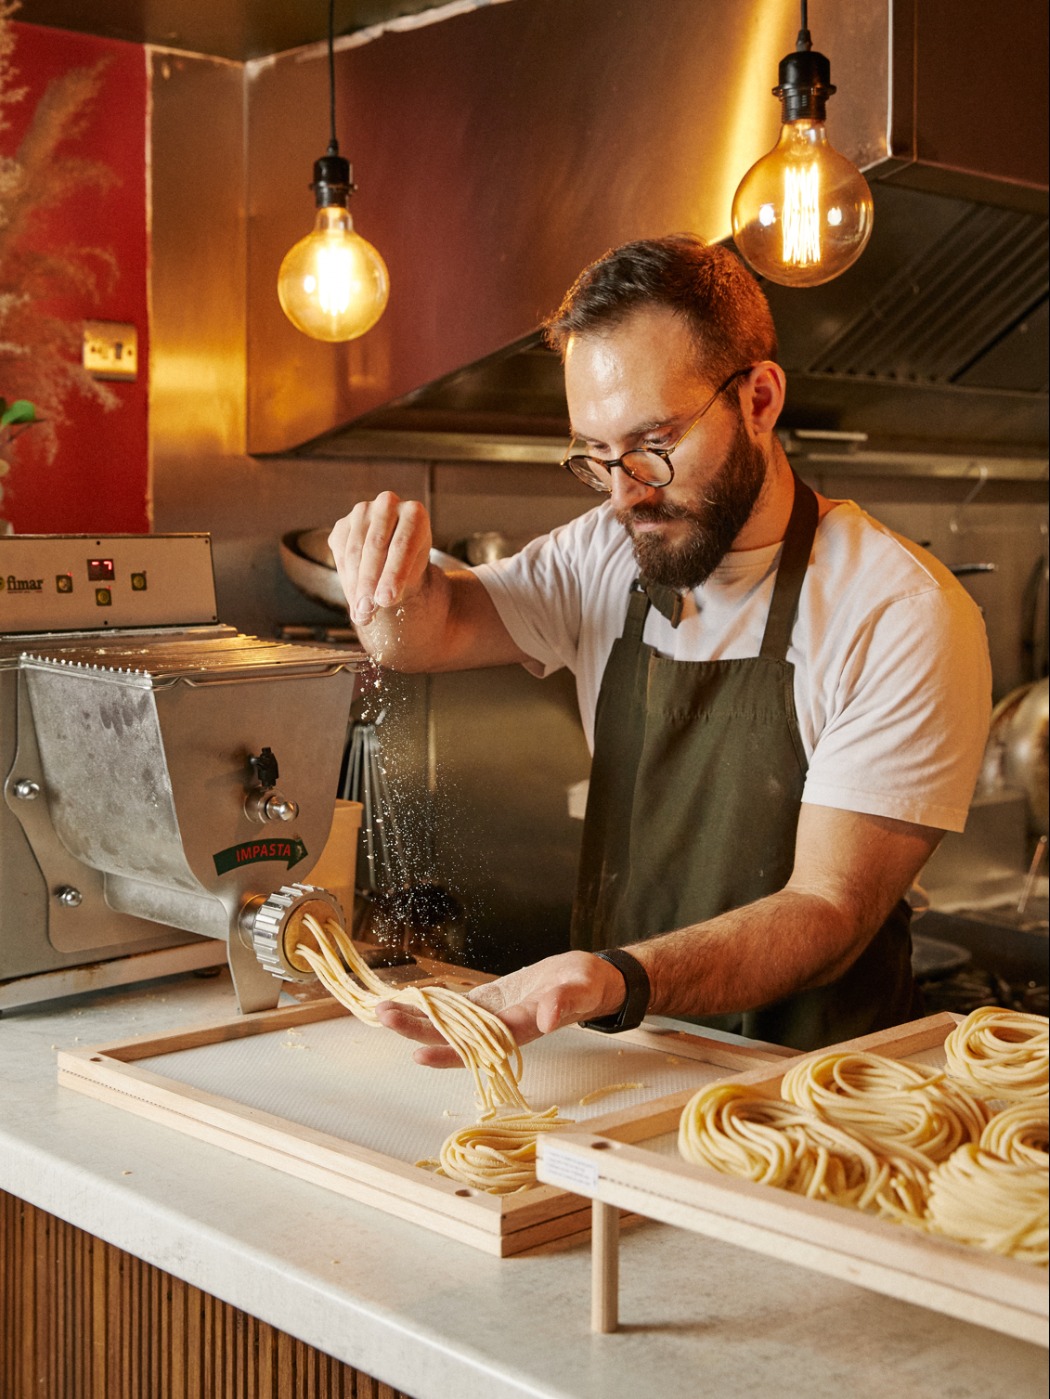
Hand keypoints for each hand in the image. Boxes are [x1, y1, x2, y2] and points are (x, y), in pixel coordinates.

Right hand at [328, 492, 432, 626]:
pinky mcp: (343, 524)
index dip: (393, 574)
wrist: (395, 557)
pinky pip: (340, 553)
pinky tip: (354, 599)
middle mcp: (388, 504)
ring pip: (354, 550)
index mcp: (415, 513)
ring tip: (361, 612)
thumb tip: (371, 608)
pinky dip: (346, 579)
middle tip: (368, 610)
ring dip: (355, 584)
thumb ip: (396, 585)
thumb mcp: (413, 575)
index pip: (402, 544)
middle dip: (370, 582)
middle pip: (375, 546)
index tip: (387, 601)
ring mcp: (362, 511)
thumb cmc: (409, 567)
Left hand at [375, 952, 630, 1066]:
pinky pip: (456, 1007)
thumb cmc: (585, 985)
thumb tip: (548, 1019)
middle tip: (385, 1017)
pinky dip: (432, 1005)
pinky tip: (407, 1001)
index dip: (448, 1051)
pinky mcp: (488, 1003)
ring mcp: (491, 1017)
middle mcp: (500, 1029)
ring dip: (417, 1017)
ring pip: (450, 1023)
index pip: (478, 1046)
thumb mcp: (580, 990)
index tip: (418, 1051)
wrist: (586, 980)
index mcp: (521, 1029)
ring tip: (383, 1010)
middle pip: (454, 1036)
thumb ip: (564, 1003)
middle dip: (418, 1028)